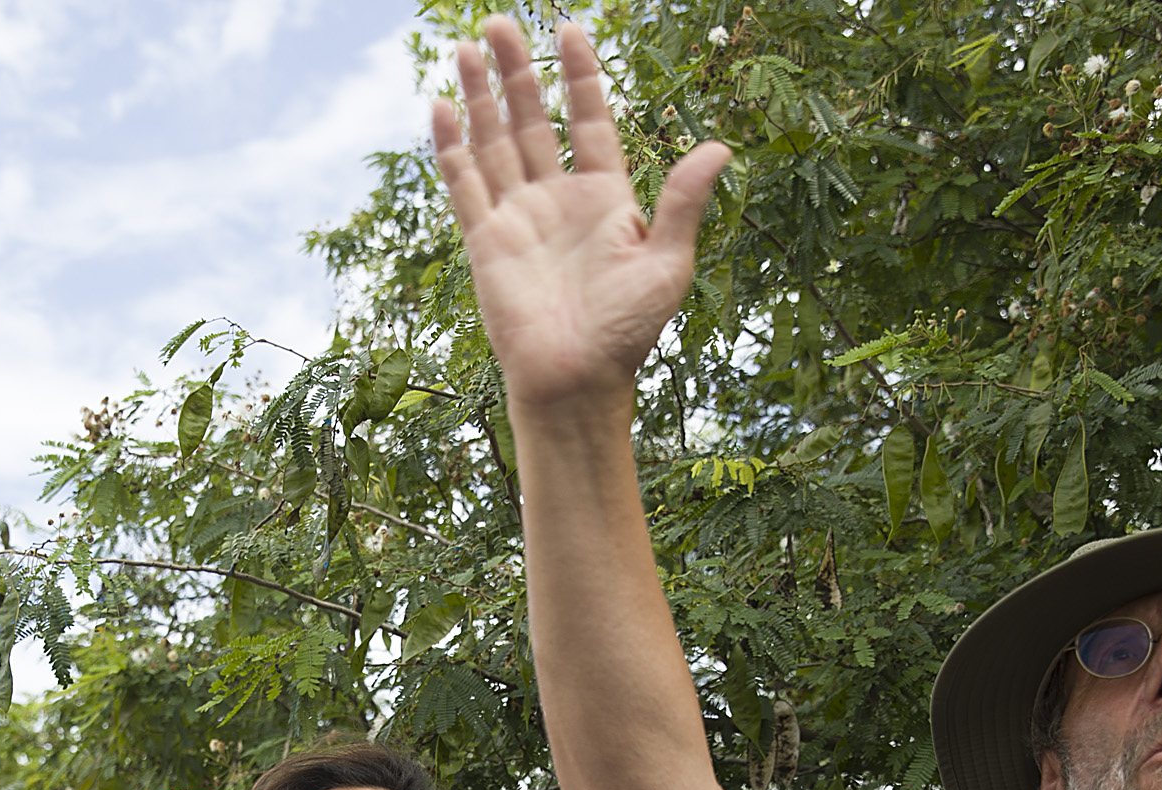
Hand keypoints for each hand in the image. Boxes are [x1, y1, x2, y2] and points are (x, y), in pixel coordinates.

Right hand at [432, 17, 730, 413]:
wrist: (577, 381)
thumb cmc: (628, 331)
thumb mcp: (667, 263)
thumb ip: (683, 203)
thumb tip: (720, 149)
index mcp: (604, 196)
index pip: (590, 119)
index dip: (580, 75)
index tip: (570, 29)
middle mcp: (558, 198)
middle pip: (533, 118)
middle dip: (518, 70)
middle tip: (499, 23)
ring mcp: (518, 216)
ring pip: (494, 141)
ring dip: (481, 95)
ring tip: (467, 46)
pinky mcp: (485, 240)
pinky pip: (465, 184)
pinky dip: (452, 147)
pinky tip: (442, 107)